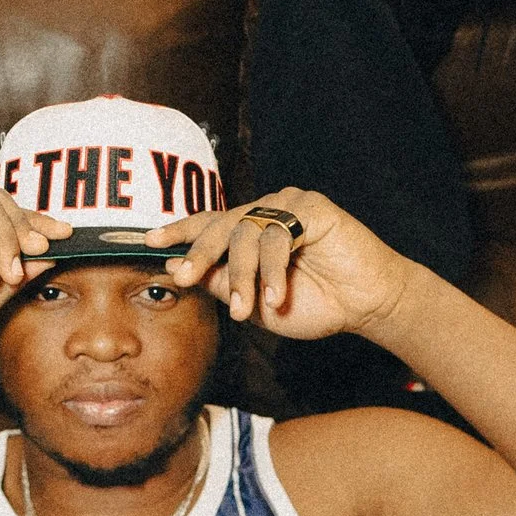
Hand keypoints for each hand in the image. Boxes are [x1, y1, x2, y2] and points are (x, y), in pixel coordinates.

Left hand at [162, 187, 408, 341]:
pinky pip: (279, 235)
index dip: (180, 231)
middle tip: (185, 276)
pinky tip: (277, 296)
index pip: (209, 224)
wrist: (365, 305)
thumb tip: (175, 267)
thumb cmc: (314, 304)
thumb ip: (219, 283)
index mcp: (250, 231)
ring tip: (244, 309)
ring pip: (247, 234)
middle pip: (221, 225)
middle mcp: (266, 212)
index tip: (150, 241)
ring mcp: (289, 206)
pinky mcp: (313, 208)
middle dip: (199, 252)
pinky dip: (273, 270)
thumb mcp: (255, 303)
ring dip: (242, 275)